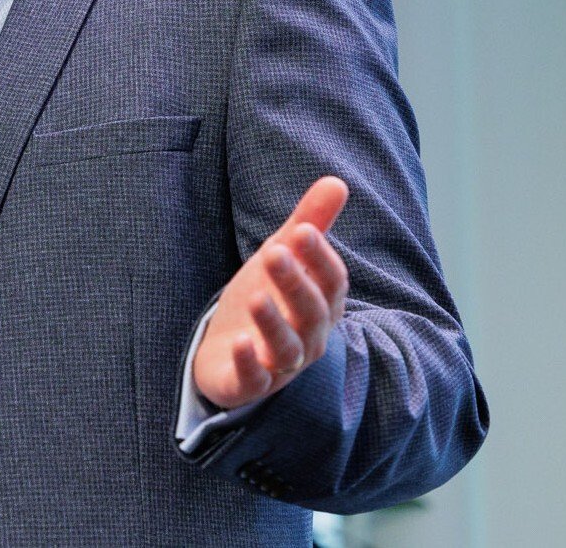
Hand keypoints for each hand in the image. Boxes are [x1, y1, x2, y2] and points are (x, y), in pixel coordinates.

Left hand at [193, 176, 349, 409]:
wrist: (228, 352)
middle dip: (295, 282)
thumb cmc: (266, 300)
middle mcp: (308, 338)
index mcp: (321, 306)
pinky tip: (239, 344)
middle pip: (310, 312)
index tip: (302, 229)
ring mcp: (280, 365)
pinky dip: (248, 364)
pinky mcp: (248, 384)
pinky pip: (253, 379)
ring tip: (257, 296)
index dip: (319, 257)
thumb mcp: (282, 257)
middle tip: (274, 251)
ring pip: (285, 348)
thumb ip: (309, 223)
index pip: (331, 282)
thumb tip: (337, 181)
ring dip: (273, 323)